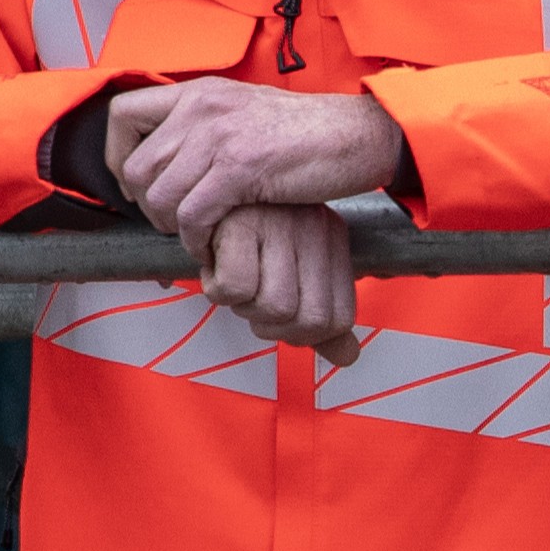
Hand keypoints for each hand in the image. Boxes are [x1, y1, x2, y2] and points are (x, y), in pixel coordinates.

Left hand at [105, 79, 407, 233]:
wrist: (358, 134)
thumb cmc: (309, 132)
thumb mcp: (244, 112)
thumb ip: (206, 126)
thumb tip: (174, 160)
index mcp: (199, 92)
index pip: (121, 115)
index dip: (117, 157)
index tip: (135, 184)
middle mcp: (201, 108)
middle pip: (136, 166)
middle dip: (147, 206)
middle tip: (172, 221)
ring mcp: (219, 136)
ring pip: (159, 196)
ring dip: (172, 227)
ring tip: (195, 236)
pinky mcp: (240, 168)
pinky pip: (193, 214)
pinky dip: (196, 239)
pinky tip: (212, 244)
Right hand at [194, 200, 361, 363]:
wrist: (203, 194)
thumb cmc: (245, 233)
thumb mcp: (292, 272)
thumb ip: (318, 315)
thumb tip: (346, 356)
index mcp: (333, 241)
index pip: (339, 320)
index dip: (302, 334)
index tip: (276, 314)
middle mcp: (315, 230)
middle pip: (309, 322)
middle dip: (270, 326)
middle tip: (250, 296)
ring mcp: (282, 226)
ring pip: (274, 308)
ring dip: (242, 306)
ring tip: (232, 276)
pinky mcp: (243, 223)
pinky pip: (234, 289)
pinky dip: (216, 289)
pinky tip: (214, 265)